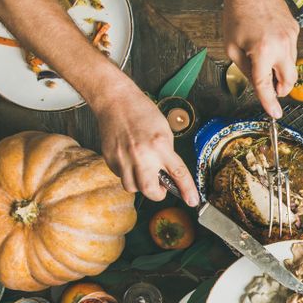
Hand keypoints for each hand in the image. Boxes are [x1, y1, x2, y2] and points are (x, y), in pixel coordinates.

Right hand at [88, 79, 198, 205]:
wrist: (115, 101)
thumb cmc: (142, 113)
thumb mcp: (164, 131)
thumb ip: (167, 154)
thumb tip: (169, 175)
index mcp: (160, 145)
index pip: (178, 174)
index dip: (187, 190)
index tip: (192, 201)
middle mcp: (141, 154)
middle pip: (150, 190)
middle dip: (157, 194)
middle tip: (160, 188)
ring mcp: (123, 158)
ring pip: (132, 187)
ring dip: (140, 185)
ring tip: (143, 171)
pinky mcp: (110, 158)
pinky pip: (121, 176)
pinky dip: (128, 173)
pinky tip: (130, 160)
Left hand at [223, 0, 298, 119]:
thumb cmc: (236, 14)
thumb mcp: (232, 47)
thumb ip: (246, 70)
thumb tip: (258, 83)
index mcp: (262, 52)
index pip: (266, 85)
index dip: (270, 102)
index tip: (275, 114)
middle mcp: (281, 46)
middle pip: (289, 80)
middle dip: (281, 88)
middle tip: (271, 88)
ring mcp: (291, 37)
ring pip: (291, 65)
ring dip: (280, 69)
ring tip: (263, 57)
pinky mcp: (294, 30)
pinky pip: (291, 50)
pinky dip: (282, 54)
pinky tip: (268, 41)